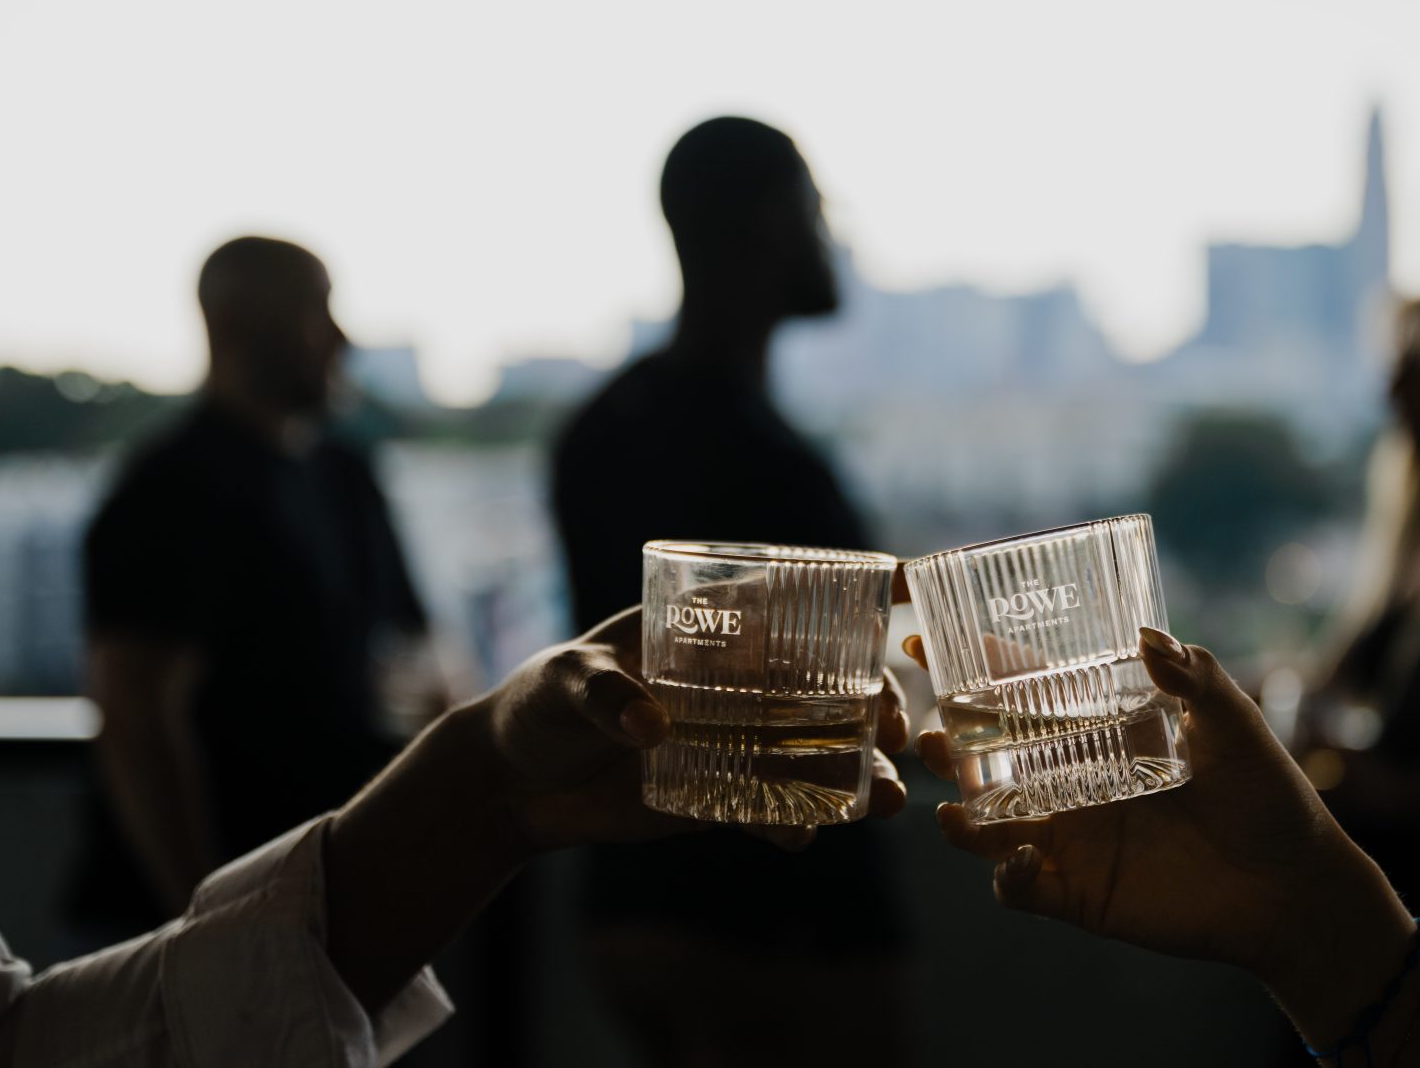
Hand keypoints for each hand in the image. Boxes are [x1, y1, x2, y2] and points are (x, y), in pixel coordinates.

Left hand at [482, 607, 911, 852]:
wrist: (510, 784)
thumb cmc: (536, 701)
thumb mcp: (564, 678)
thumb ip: (604, 694)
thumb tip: (652, 727)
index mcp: (710, 625)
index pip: (792, 598)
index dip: (854, 589)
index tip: (909, 581)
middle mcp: (737, 681)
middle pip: (826, 684)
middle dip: (875, 702)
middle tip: (895, 726)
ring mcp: (734, 740)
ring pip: (814, 752)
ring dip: (858, 772)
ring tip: (887, 800)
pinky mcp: (718, 796)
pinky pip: (769, 811)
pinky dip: (793, 823)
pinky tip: (806, 837)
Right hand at [908, 626, 1408, 989]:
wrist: (1294, 887)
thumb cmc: (1268, 795)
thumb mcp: (1234, 722)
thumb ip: (1195, 676)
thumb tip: (1148, 637)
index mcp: (1100, 732)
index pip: (1023, 692)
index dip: (974, 668)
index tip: (924, 638)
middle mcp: (1074, 780)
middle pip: (988, 757)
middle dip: (949, 742)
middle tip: (930, 731)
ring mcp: (1071, 838)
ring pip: (987, 822)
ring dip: (959, 810)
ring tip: (951, 799)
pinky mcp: (1078, 893)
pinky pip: (1017, 887)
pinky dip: (1005, 875)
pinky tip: (1020, 858)